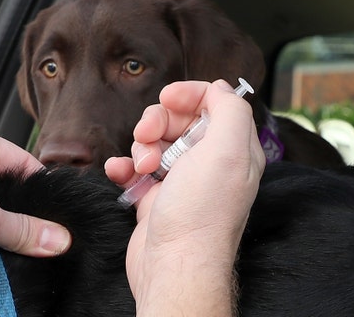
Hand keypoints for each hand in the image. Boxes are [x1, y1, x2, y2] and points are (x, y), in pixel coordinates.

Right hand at [105, 79, 265, 314]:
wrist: (173, 265)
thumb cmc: (201, 213)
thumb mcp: (227, 151)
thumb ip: (230, 111)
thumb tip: (222, 89)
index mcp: (232, 149)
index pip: (213, 103)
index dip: (189, 95)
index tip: (168, 99)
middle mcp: (209, 163)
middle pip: (179, 120)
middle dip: (158, 123)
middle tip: (148, 137)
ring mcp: (181, 181)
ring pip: (154, 142)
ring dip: (141, 147)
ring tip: (142, 166)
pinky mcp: (156, 197)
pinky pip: (136, 169)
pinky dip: (124, 166)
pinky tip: (120, 172)